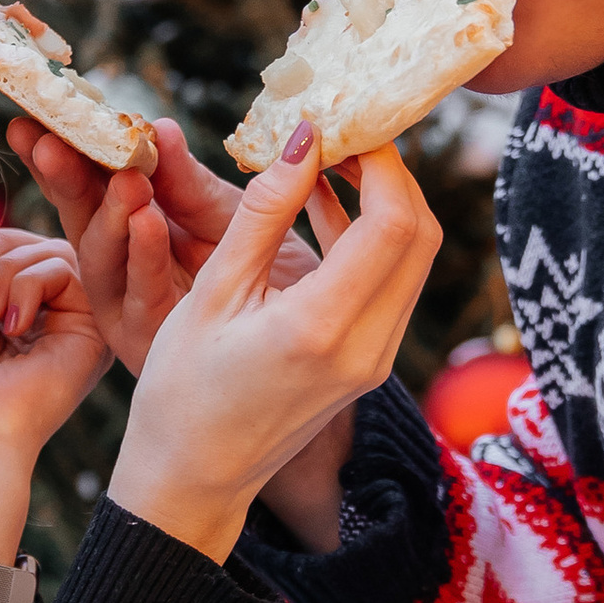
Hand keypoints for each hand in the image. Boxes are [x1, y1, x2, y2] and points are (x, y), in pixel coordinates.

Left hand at [0, 231, 109, 564]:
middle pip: (37, 242)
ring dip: (10, 273)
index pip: (16, 248)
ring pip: (54, 251)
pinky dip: (30, 284)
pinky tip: (14, 328)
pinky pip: (68, 269)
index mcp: (15, 317)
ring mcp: (73, 327)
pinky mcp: (93, 334)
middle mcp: (50, 322)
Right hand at [9, 116, 322, 373]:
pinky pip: (144, 297)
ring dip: (107, 212)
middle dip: (63, 173)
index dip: (66, 147)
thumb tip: (160, 129)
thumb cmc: (273, 287)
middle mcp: (118, 271)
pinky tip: (147, 220)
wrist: (303, 367)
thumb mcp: (228, 223)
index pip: (91, 181)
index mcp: (131, 231)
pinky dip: (145, 256)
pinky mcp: (148, 344)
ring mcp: (128, 310)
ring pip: (104, 257)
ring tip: (118, 174)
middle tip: (46, 134)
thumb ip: (189, 185)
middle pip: (83, 214)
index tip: (38, 114)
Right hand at [106, 128, 439, 562]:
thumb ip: (264, 212)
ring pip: (413, 259)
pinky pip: (392, 285)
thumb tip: (304, 139)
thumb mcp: (213, 292)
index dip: (380, 160)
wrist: (194, 478)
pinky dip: (370, 239)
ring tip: (327, 161)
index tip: (342, 123)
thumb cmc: (183, 390)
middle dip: (391, 174)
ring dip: (382, 203)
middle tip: (342, 135)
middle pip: (420, 235)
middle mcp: (367, 348)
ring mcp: (376, 361)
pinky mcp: (370, 364)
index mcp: (322, 328)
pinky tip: (323, 206)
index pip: (393, 222)